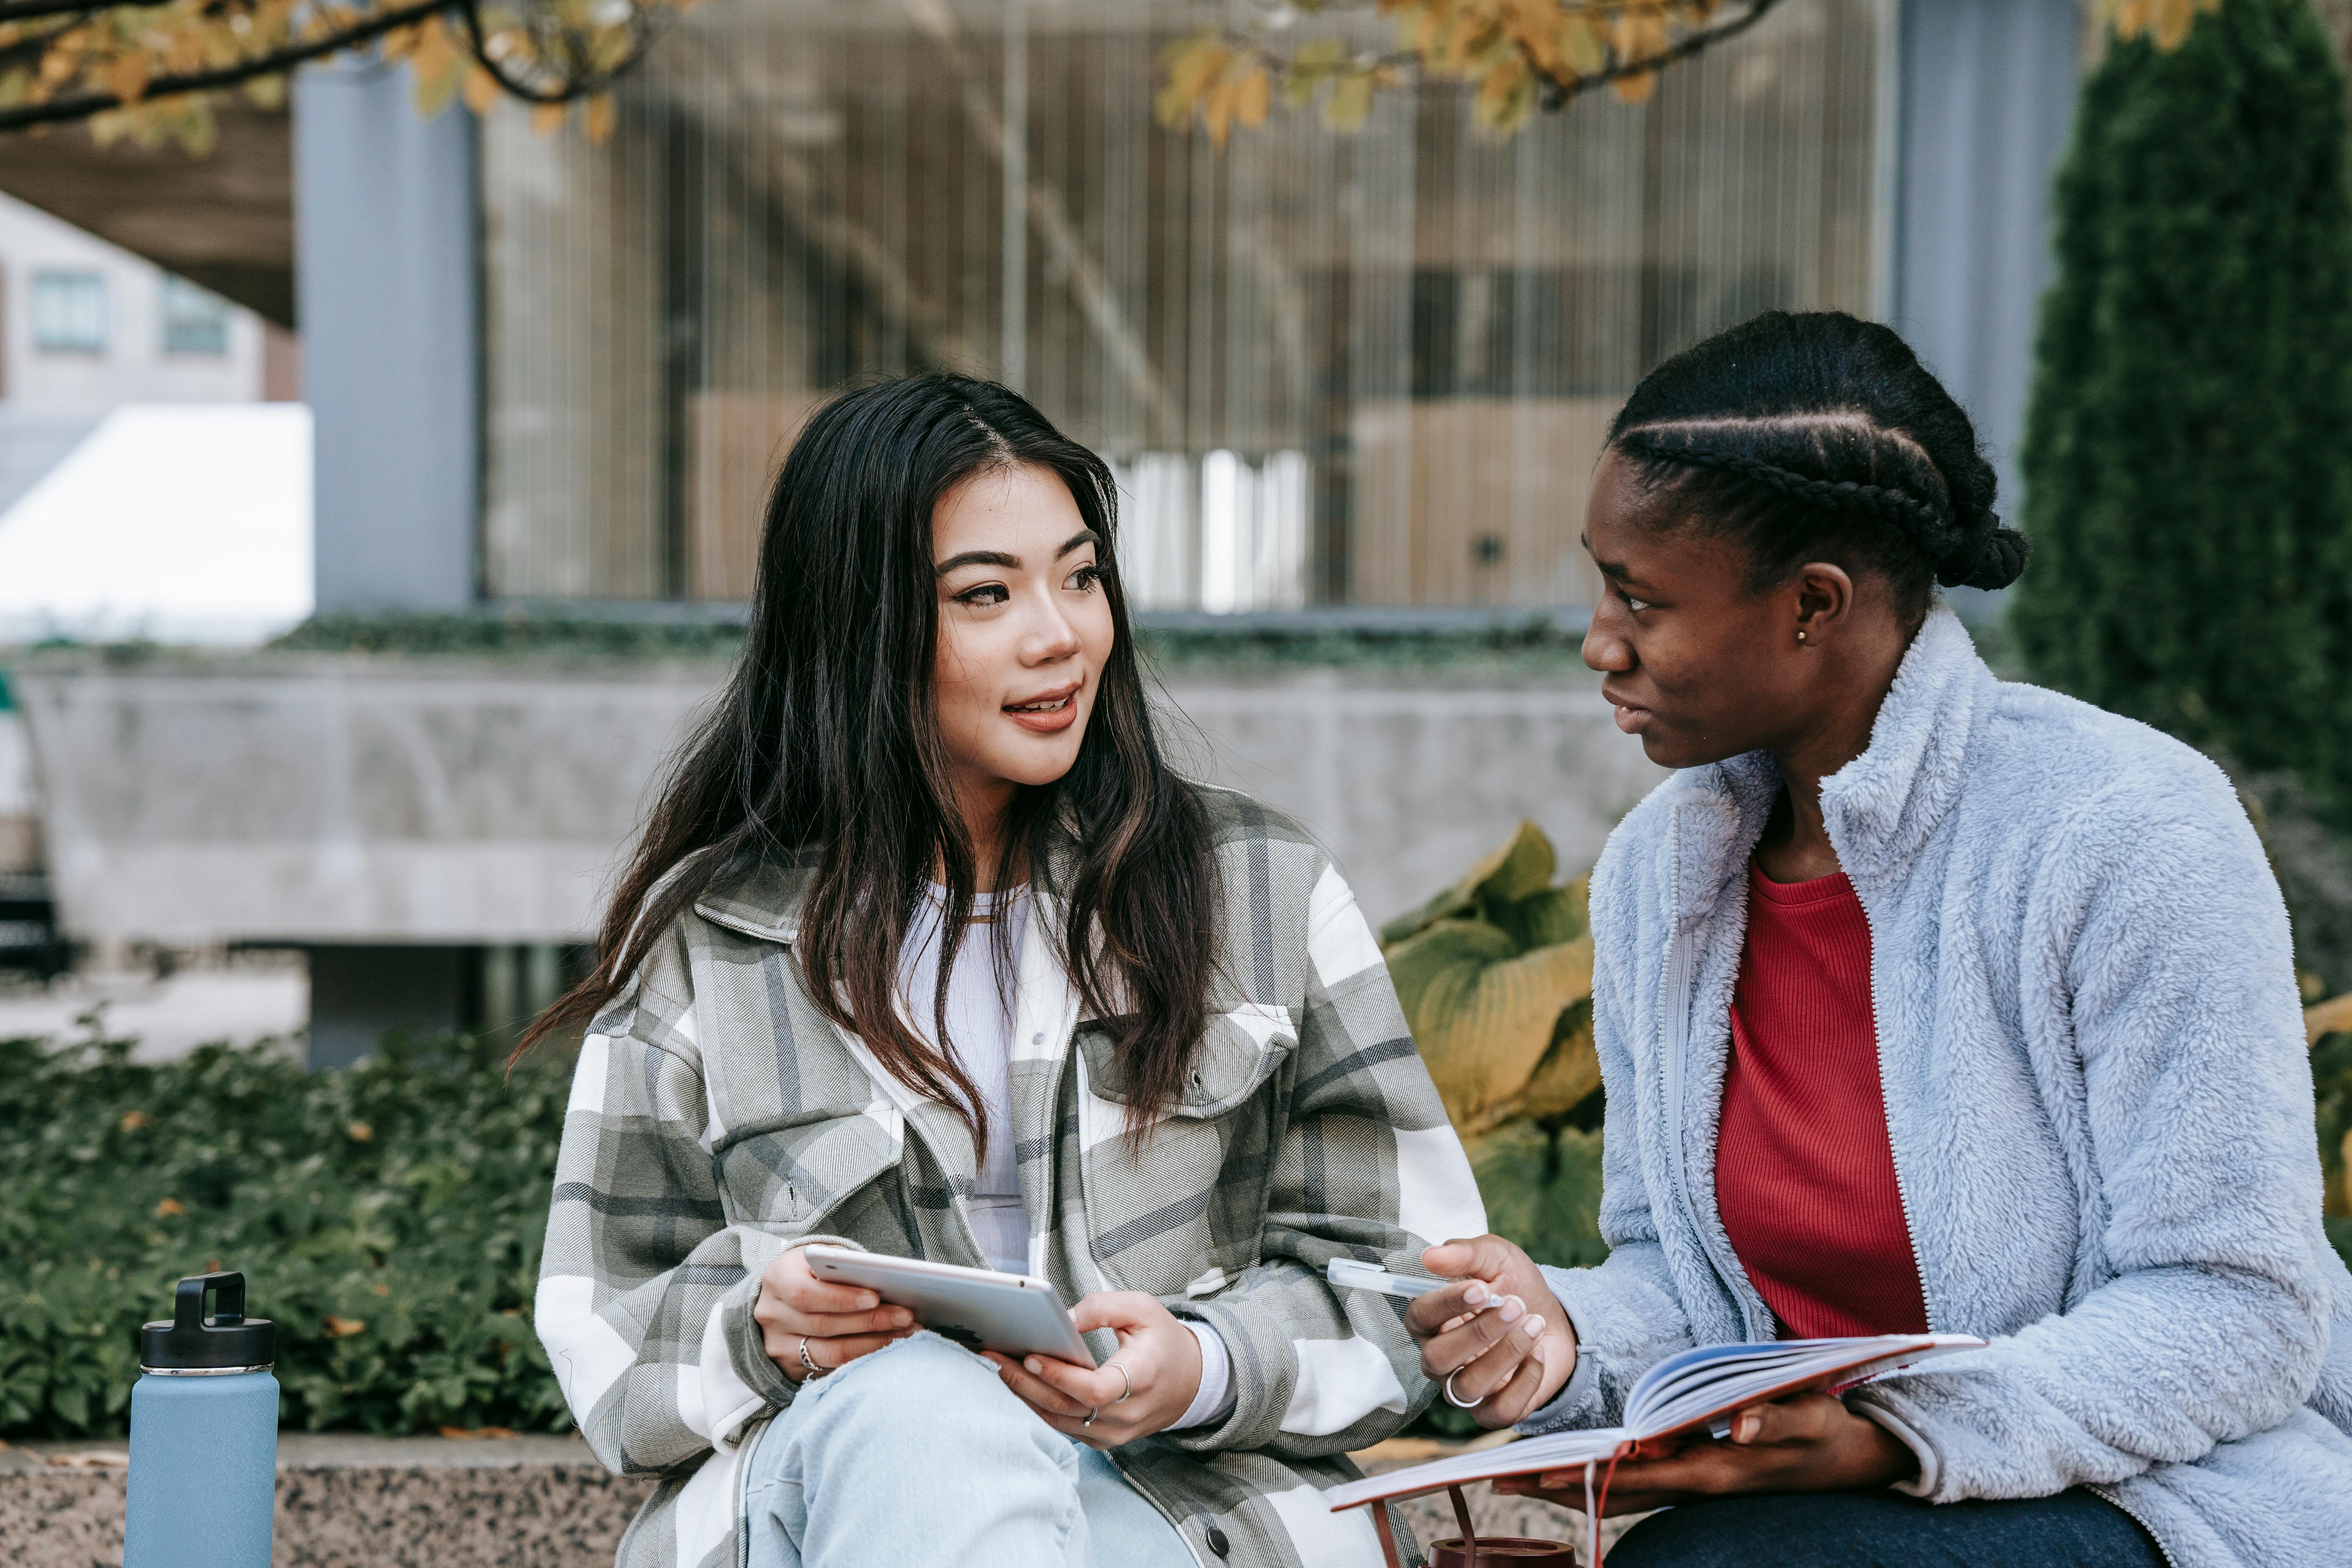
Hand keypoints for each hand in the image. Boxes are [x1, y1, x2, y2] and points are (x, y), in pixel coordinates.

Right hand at [753, 1247, 916, 1381]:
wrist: (780, 1297)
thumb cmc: (809, 1271)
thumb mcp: (819, 1259)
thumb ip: (842, 1266)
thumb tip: (885, 1278)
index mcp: (777, 1279)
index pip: (805, 1293)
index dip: (841, 1299)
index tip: (875, 1298)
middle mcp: (773, 1315)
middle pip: (824, 1325)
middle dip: (871, 1322)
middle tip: (907, 1317)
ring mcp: (778, 1345)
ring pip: (830, 1352)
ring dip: (873, 1344)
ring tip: (906, 1334)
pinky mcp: (790, 1367)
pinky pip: (831, 1368)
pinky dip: (862, 1359)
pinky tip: (887, 1349)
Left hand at [982, 1291, 1201, 1448]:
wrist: (1189, 1382)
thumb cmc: (1163, 1342)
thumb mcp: (1143, 1309)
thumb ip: (1103, 1307)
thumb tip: (1063, 1318)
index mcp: (1142, 1379)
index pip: (1095, 1390)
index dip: (1060, 1376)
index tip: (1031, 1355)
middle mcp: (1127, 1414)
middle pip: (1067, 1407)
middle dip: (1025, 1383)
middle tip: (994, 1358)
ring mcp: (1114, 1433)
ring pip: (1059, 1420)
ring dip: (1024, 1395)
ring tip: (997, 1367)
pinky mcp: (1102, 1439)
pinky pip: (1062, 1426)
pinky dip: (1037, 1406)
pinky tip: (1018, 1384)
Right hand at [1407, 1236, 1576, 1427]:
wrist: (1555, 1320)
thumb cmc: (1515, 1286)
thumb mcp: (1496, 1258)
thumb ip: (1464, 1254)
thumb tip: (1430, 1256)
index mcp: (1432, 1320)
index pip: (1420, 1317)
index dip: (1446, 1304)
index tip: (1481, 1288)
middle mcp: (1440, 1358)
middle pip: (1437, 1357)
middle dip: (1478, 1332)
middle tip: (1516, 1306)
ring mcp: (1464, 1388)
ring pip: (1468, 1386)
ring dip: (1506, 1354)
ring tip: (1535, 1324)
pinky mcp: (1491, 1411)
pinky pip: (1499, 1410)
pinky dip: (1525, 1382)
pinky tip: (1539, 1354)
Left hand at [1493, 1392, 1918, 1512]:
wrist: (1848, 1460)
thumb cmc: (1827, 1432)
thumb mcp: (1811, 1418)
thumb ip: (1778, 1419)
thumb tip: (1744, 1427)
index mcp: (1715, 1470)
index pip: (1636, 1475)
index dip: (1588, 1475)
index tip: (1540, 1472)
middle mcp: (1696, 1484)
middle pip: (1614, 1490)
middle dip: (1558, 1488)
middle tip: (1501, 1481)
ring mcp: (1693, 1484)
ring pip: (1620, 1490)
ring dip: (1570, 1485)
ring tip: (1517, 1480)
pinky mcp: (1694, 1476)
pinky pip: (1635, 1482)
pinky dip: (1598, 1478)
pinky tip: (1570, 1471)